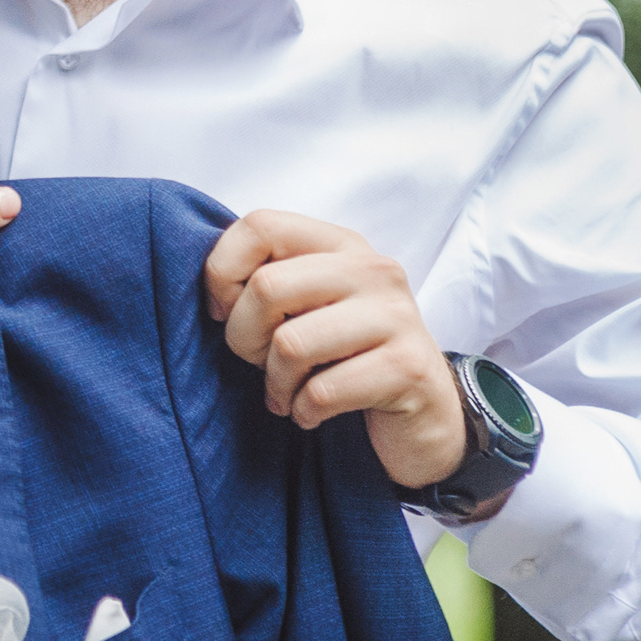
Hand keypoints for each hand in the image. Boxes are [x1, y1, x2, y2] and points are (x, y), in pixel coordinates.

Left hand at [203, 209, 469, 492]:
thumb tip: (214, 291)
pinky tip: (313, 413)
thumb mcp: (308, 306)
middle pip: (267, 287)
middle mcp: (372, 269)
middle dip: (244, 337)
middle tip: (260, 362)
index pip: (260, 225)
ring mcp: (396, 317)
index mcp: (340, 244)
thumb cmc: (347, 356)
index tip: (223, 311)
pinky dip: (303, 411)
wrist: (426, 415)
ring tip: (287, 392)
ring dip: (276, 383)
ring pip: (290, 344)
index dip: (222, 270)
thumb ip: (265, 281)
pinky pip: (322, 392)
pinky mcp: (408, 368)